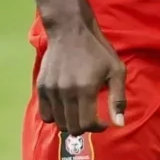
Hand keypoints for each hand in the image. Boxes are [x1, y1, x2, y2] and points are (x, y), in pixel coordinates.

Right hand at [37, 18, 126, 136]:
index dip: (97, 128)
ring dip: (71, 122)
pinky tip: (65, 108)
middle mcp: (65, 92)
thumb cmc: (98, 50)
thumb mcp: (116, 70)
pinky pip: (45, 114)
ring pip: (58, 123)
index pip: (86, 124)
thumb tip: (119, 124)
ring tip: (79, 112)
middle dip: (85, 127)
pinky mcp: (41, 87)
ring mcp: (51, 90)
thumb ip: (118, 98)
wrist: (70, 31)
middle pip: (72, 127)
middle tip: (91, 116)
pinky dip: (55, 116)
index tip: (103, 122)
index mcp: (85, 89)